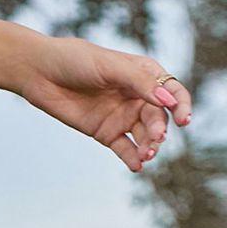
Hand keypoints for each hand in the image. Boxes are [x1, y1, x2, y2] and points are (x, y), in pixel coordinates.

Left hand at [16, 34, 191, 171]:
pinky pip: (125, 149)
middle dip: (159, 130)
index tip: (184, 119)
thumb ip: (139, 83)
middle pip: (158, 118)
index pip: (172, 91)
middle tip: (155, 140)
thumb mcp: (111, 68)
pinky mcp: (106, 133)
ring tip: (146, 155)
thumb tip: (168, 100)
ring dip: (149, 147)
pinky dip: (132, 158)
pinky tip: (136, 166)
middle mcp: (137, 97)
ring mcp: (122, 116)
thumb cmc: (77, 61)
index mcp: (144, 74)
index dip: (182, 105)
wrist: (42, 74)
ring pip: (144, 136)